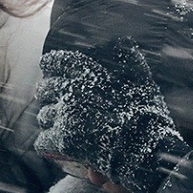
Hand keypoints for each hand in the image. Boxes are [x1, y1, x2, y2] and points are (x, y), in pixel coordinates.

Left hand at [34, 42, 189, 192]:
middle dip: (48, 94)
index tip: (48, 67)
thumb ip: (130, 59)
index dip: (50, 64)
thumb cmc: (148, 115)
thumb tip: (124, 42)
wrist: (148, 150)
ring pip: (44, 115)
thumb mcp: (142, 80)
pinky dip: (50, 143)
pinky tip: (59, 144)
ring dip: (50, 119)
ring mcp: (66, 115)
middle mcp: (73, 90)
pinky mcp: (63, 140)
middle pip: (45, 89)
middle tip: (54, 100)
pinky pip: (44, 140)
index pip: (57, 61)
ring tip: (60, 124)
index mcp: (89, 73)